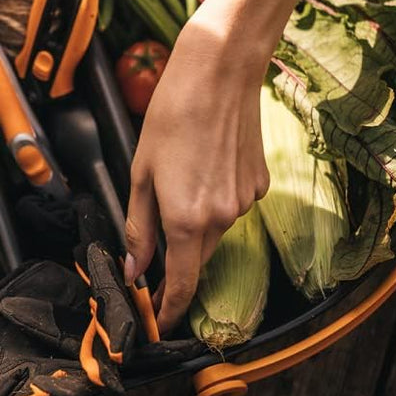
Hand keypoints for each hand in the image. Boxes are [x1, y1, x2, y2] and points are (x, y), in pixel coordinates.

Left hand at [123, 16, 270, 333]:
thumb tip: (135, 268)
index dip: (169, 309)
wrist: (220, 73)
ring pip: (216, 232)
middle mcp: (222, 218)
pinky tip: (207, 164)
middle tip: (155, 245)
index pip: (180, 284)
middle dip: (177, 261)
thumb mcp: (141, 172)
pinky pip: (233, 207)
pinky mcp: (261, 185)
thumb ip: (139, 226)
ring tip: (182, 177)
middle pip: (197, 260)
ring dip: (197, 223)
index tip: (159, 323)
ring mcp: (245, 202)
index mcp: (186, 219)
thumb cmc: (172, 114)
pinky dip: (217, 199)